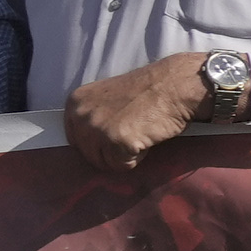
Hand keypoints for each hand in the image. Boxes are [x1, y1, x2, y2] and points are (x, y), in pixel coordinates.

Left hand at [64, 50, 220, 173]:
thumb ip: (93, 116)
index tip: (116, 132)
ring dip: (124, 154)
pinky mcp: (116, 142)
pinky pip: (122, 165)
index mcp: (75, 102)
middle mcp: (81, 115)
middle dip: (111, 150)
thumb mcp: (108, 96)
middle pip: (88, 154)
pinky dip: (138, 157)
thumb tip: (87, 145)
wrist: (175, 85)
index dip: (98, 143)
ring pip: (104, 163)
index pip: (75, 140)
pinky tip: (147, 136)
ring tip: (140, 132)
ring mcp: (97, 129)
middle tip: (133, 130)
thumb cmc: (148, 91)